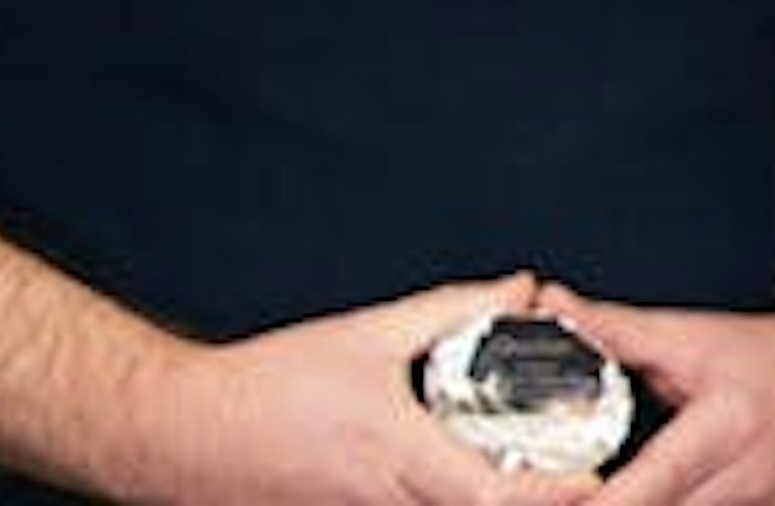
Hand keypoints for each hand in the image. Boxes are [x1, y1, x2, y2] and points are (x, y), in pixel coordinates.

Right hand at [133, 275, 594, 505]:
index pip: (491, 495)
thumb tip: (523, 290)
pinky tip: (464, 481)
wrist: (177, 436)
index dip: (552, 494)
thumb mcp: (365, 335)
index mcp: (394, 452)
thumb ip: (451, 310)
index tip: (596, 482)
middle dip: (533, 503)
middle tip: (581, 479)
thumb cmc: (264, 387)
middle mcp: (382, 503)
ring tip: (533, 479)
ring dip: (490, 503)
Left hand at [530, 283, 774, 505]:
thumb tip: (553, 309)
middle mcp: (744, 484)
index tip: (543, 496)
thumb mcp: (691, 335)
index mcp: (725, 430)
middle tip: (547, 496)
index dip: (592, 504)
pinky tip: (638, 500)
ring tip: (592, 496)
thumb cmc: (768, 359)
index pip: (646, 488)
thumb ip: (616, 329)